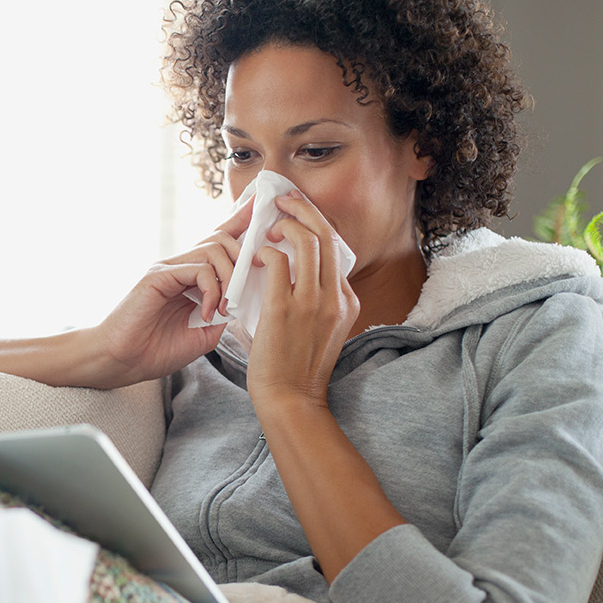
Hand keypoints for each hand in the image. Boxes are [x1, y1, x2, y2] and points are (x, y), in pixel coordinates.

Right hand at [87, 197, 252, 385]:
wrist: (122, 361)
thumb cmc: (157, 350)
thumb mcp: (204, 334)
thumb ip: (224, 312)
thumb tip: (243, 297)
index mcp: (191, 277)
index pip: (219, 240)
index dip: (240, 221)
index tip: (260, 205)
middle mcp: (180, 266)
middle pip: (222, 239)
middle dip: (243, 259)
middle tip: (244, 289)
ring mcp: (168, 268)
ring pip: (214, 249)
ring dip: (229, 278)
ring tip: (223, 308)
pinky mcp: (158, 275)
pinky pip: (198, 269)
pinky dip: (211, 290)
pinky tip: (206, 312)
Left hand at [245, 190, 358, 412]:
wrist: (291, 400)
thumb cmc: (295, 367)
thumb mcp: (319, 330)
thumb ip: (313, 301)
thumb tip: (288, 273)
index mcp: (346, 302)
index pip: (337, 249)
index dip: (317, 225)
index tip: (298, 215)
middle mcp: (335, 298)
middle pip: (327, 235)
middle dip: (305, 210)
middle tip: (284, 202)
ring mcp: (313, 302)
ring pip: (307, 242)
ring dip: (285, 225)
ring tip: (268, 227)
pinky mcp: (285, 309)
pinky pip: (277, 263)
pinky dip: (264, 253)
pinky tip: (255, 257)